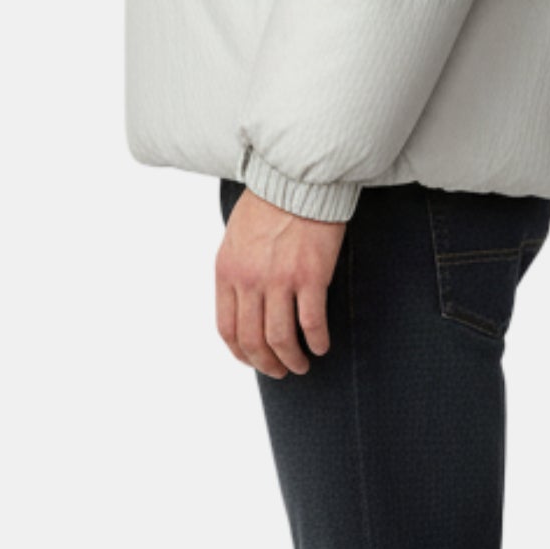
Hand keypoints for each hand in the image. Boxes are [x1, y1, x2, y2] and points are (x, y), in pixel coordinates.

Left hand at [216, 187, 344, 376]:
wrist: (298, 178)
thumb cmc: (270, 202)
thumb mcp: (236, 237)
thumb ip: (237, 270)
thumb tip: (243, 302)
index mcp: (227, 271)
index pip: (227, 328)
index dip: (241, 353)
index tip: (254, 360)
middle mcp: (249, 280)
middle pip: (253, 340)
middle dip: (267, 363)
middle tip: (281, 370)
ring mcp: (279, 280)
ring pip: (281, 339)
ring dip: (292, 359)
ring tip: (302, 364)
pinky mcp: (310, 276)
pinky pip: (312, 323)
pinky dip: (317, 341)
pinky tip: (322, 345)